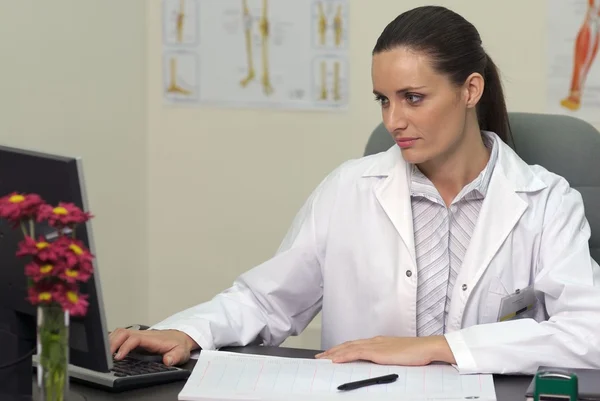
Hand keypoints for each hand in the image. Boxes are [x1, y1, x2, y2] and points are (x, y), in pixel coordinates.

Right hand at [109, 328, 198, 365]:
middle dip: (113, 342)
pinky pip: (121, 335)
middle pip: (123, 332)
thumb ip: (175, 356)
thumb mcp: (180, 352)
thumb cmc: (178, 345)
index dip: (125, 346)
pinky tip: (108, 348)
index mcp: (152, 338)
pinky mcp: (135, 338)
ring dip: (111, 340)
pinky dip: (112, 339)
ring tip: (104, 353)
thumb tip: (168, 360)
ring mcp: (138, 335)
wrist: (180, 338)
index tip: (118, 357)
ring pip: (120, 332)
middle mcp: (143, 334)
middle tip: (106, 356)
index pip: (134, 338)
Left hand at [314, 336, 455, 365]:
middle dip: (333, 350)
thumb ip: (387, 358)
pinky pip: (355, 353)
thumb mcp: (398, 356)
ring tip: (323, 359)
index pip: (355, 344)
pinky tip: (335, 360)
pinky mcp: (377, 352)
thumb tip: (380, 365)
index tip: (332, 353)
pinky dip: (343, 356)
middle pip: (348, 345)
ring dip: (334, 353)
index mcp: (379, 342)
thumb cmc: (417, 353)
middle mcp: (374, 341)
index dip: (342, 349)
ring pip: (348, 348)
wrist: (427, 348)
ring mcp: (375, 345)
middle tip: (320, 356)